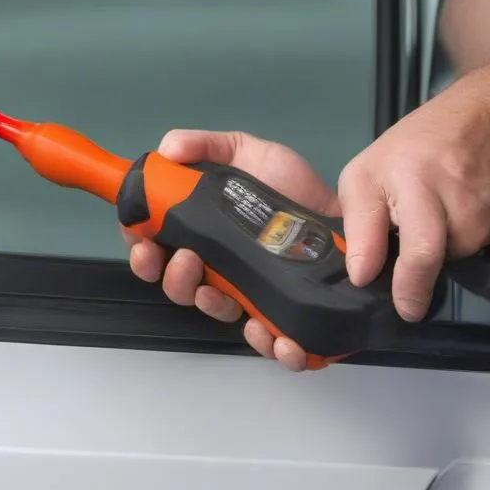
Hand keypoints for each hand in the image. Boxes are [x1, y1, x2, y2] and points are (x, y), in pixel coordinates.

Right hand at [122, 129, 339, 370]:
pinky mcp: (279, 313)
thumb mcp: (246, 152)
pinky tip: (271, 333)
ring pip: (213, 311)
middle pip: (176, 285)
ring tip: (217, 290)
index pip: (154, 246)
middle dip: (171, 278)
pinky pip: (266, 340)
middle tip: (186, 261)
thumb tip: (167, 148)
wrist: (348, 212)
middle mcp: (216, 265)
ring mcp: (246, 292)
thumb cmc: (293, 186)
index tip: (144, 246)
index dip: (140, 250)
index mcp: (200, 230)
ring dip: (206, 305)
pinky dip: (266, 344)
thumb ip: (205, 146)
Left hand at [337, 73, 489, 321]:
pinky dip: (471, 237)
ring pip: (462, 255)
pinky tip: (466, 208)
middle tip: (410, 282)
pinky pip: (487, 245)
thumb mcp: (367, 172)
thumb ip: (359, 223)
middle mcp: (460, 202)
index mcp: (415, 184)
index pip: (418, 252)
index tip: (404, 308)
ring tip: (437, 214)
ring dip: (444, 247)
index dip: (409, 287)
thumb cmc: (415, 146)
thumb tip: (361, 274)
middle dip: (421, 276)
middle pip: (440, 259)